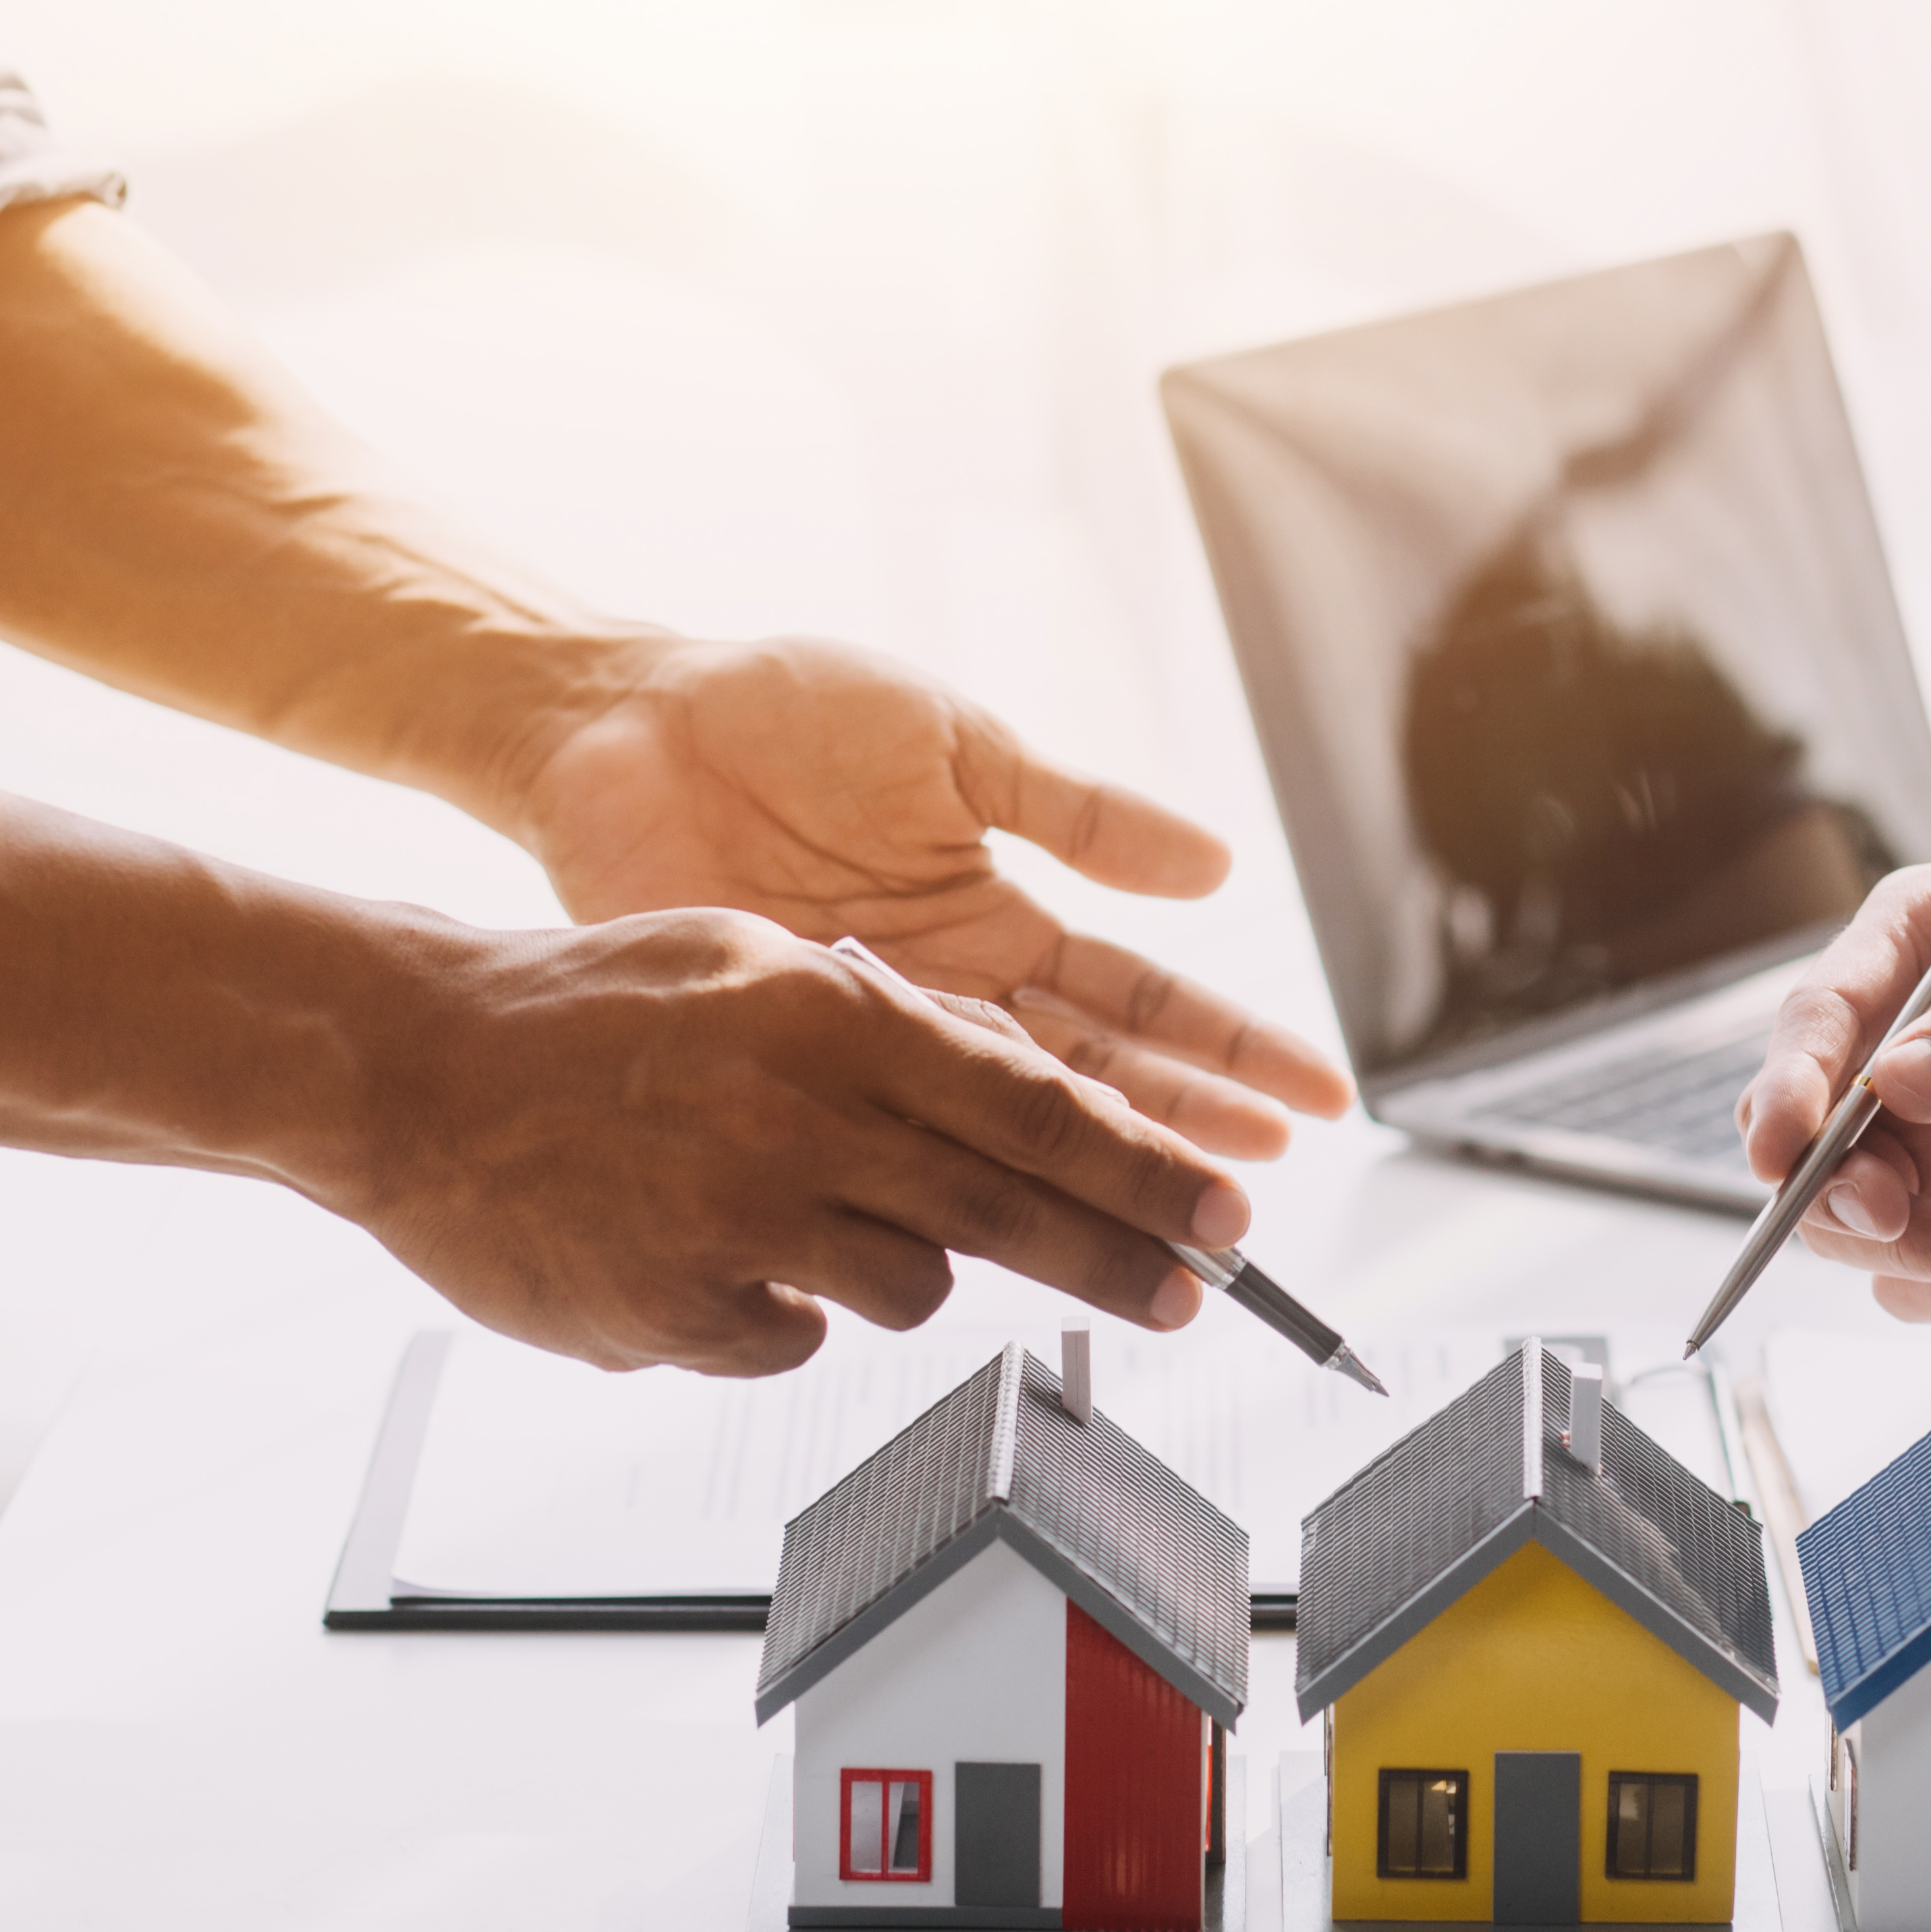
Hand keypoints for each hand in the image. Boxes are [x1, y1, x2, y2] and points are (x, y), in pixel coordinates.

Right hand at [335, 906, 1253, 1374]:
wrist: (405, 1065)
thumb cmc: (583, 1007)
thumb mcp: (756, 964)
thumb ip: (887, 1028)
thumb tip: (1011, 1082)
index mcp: (833, 1016)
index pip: (1040, 1107)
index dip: (1147, 1171)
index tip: (1227, 1216)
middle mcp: (803, 1119)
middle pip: (1013, 1213)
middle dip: (1122, 1258)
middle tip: (1192, 1294)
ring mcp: (741, 1223)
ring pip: (908, 1284)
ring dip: (896, 1263)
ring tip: (804, 1210)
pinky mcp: (680, 1313)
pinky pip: (793, 1337)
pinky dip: (776, 1306)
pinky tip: (706, 1249)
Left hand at [510, 637, 1352, 1157]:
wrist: (622, 722)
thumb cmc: (782, 710)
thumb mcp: (958, 743)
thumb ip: (1079, 813)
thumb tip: (1214, 864)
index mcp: (995, 912)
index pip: (1140, 999)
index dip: (1230, 1049)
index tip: (1307, 1099)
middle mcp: (945, 988)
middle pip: (1091, 1079)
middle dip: (1181, 1136)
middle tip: (1251, 1202)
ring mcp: (871, 1028)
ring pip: (1004, 1116)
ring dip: (1089, 1168)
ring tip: (1168, 1221)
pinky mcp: (792, 1047)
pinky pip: (888, 1113)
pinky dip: (954, 1157)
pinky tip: (1020, 1201)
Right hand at [1739, 861, 1930, 1319]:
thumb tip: (1898, 1080)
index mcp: (1921, 944)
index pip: (1821, 1013)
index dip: (1788, 1083)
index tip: (1784, 1149)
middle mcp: (1906, 1043)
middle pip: (1808, 1130)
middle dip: (1835, 1186)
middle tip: (1897, 1213)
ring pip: (1850, 1216)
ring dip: (1909, 1248)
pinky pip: (1911, 1277)